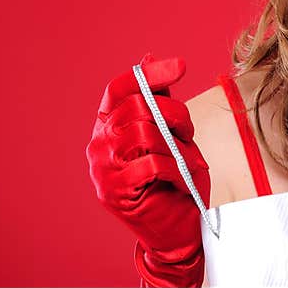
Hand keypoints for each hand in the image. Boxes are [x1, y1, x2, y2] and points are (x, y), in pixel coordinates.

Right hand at [86, 53, 210, 287]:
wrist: (175, 230)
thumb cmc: (173, 179)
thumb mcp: (170, 133)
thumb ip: (158, 100)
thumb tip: (148, 58)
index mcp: (108, 126)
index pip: (119, 88)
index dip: (149, 74)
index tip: (181, 66)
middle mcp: (98, 144)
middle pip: (136, 106)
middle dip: (174, 115)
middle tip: (189, 133)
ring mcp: (102, 169)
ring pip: (143, 132)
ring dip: (176, 143)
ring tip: (189, 158)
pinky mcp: (114, 192)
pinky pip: (150, 164)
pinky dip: (175, 169)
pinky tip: (184, 179)